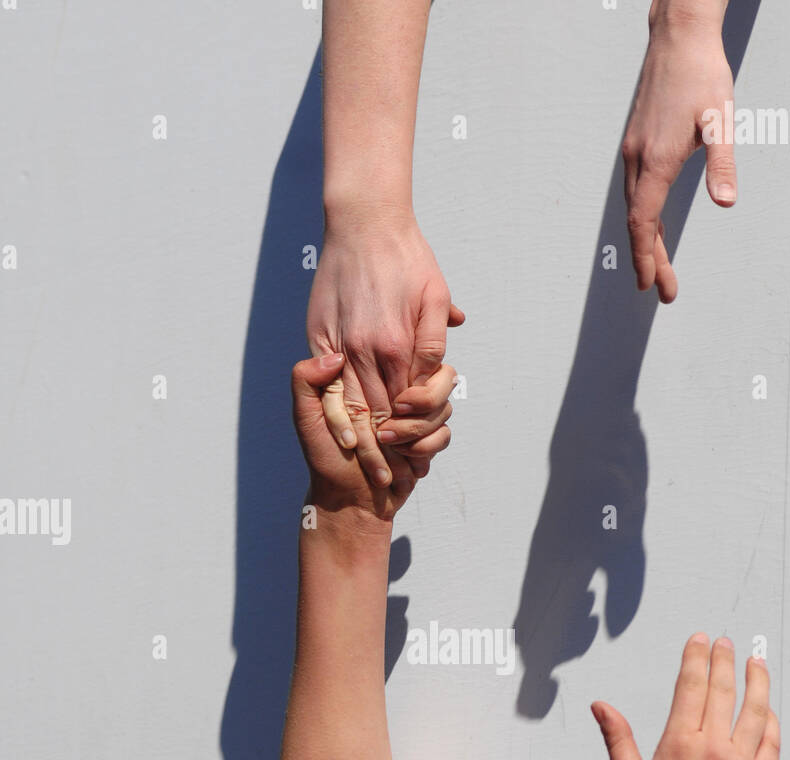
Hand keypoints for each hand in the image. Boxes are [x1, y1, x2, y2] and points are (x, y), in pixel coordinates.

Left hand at [291, 352, 454, 522]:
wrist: (349, 501)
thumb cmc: (326, 459)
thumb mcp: (306, 417)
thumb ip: (305, 380)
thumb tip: (337, 356)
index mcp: (369, 380)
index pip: (400, 358)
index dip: (395, 384)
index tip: (381, 408)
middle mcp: (396, 393)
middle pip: (429, 379)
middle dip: (408, 414)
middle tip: (383, 434)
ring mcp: (415, 416)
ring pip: (442, 406)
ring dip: (415, 432)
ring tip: (389, 447)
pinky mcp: (428, 438)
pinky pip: (444, 433)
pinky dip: (425, 448)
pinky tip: (404, 459)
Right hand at [306, 211, 463, 486]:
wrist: (363, 220)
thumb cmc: (405, 254)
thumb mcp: (436, 292)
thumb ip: (437, 333)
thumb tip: (444, 364)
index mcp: (400, 344)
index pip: (408, 404)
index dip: (413, 437)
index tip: (416, 465)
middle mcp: (370, 349)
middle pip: (380, 414)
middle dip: (388, 452)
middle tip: (394, 483)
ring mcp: (342, 345)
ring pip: (352, 407)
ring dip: (362, 443)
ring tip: (369, 470)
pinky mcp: (320, 339)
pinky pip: (326, 389)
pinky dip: (336, 416)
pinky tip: (343, 436)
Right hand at [591, 634, 779, 759]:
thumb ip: (617, 738)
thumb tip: (599, 705)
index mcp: (678, 745)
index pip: (691, 686)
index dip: (696, 657)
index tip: (700, 639)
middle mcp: (713, 750)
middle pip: (723, 691)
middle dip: (724, 660)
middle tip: (724, 642)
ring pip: (756, 712)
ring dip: (757, 682)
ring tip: (756, 663)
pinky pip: (771, 744)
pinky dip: (770, 723)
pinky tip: (767, 711)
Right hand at [622, 15, 734, 301]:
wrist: (679, 36)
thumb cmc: (703, 75)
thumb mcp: (721, 119)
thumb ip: (722, 164)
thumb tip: (727, 203)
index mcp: (656, 160)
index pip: (644, 222)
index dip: (646, 257)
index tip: (650, 286)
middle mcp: (638, 160)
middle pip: (639, 223)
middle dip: (651, 260)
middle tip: (664, 292)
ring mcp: (634, 153)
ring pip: (636, 210)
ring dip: (648, 243)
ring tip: (660, 270)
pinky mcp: (638, 145)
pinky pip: (637, 193)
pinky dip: (645, 219)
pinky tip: (657, 229)